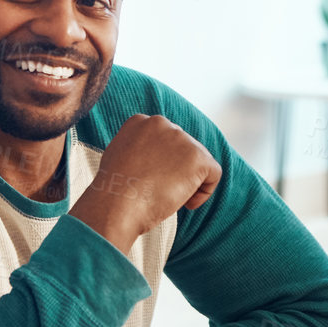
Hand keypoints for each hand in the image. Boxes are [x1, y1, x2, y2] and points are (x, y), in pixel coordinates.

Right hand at [70, 114, 220, 253]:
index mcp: (141, 121)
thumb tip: (154, 158)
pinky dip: (204, 192)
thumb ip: (139, 149)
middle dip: (177, 171)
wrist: (116, 205)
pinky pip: (213, 174)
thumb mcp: (119, 158)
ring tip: (168, 198)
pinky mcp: (198, 157)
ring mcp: (181, 138)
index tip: (151, 180)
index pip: (165, 140)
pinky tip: (186, 203)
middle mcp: (162, 123)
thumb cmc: (114, 192)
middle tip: (159, 192)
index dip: (162, 163)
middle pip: (183, 150)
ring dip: (188, 183)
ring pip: (198, 162)